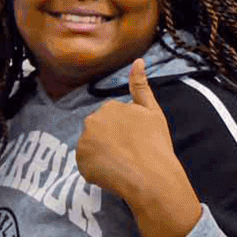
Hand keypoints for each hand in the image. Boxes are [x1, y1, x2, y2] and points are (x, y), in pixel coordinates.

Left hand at [76, 59, 201, 236]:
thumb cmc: (155, 143)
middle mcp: (92, 121)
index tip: (136, 142)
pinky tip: (113, 174)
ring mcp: (84, 142)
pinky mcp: (80, 162)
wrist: (151, 176)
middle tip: (129, 154)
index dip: (125, 133)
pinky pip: (87, 165)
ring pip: (92, 148)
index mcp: (109, 107)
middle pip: (99, 133)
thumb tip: (138, 59)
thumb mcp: (152, 111)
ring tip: (122, 164)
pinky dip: (97, 170)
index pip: (112, 121)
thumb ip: (141, 86)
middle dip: (110, 141)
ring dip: (103, 155)